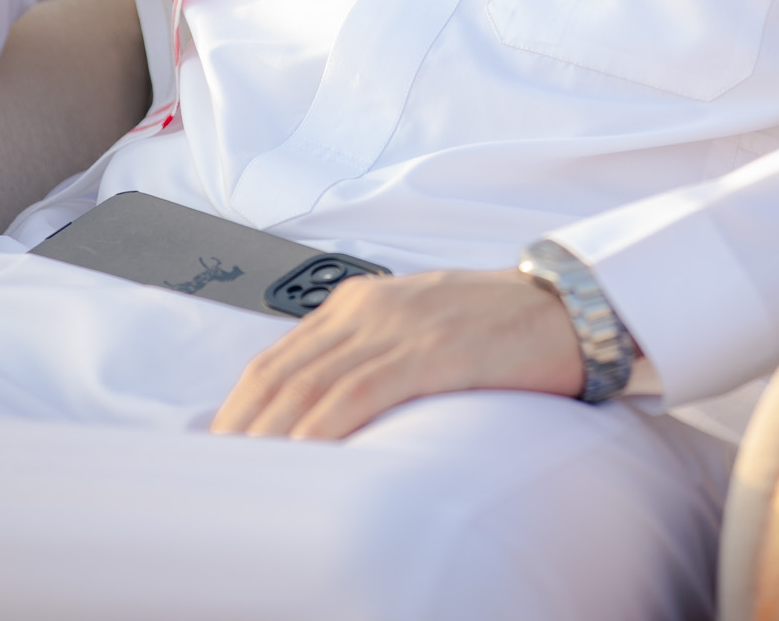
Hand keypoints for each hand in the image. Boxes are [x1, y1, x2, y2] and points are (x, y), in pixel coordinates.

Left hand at [209, 267, 583, 439]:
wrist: (566, 306)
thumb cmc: (497, 324)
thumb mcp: (417, 328)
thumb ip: (369, 354)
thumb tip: (323, 410)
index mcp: (360, 300)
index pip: (277, 356)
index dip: (237, 406)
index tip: (215, 450)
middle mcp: (369, 307)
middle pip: (280, 371)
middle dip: (238, 427)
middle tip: (211, 476)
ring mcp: (399, 327)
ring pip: (308, 384)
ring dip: (267, 436)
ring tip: (240, 478)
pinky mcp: (432, 352)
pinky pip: (359, 393)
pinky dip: (321, 428)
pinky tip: (301, 458)